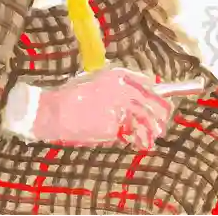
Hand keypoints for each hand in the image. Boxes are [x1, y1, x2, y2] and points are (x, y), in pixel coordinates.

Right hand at [32, 67, 173, 148]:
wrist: (55, 111)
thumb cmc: (71, 96)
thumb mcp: (95, 81)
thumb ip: (117, 86)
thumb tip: (139, 94)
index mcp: (116, 74)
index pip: (148, 82)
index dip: (157, 95)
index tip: (163, 102)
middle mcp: (122, 87)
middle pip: (154, 100)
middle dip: (161, 112)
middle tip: (161, 123)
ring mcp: (119, 105)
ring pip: (148, 118)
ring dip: (153, 128)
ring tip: (153, 134)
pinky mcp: (115, 124)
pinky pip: (134, 133)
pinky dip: (140, 139)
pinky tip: (140, 142)